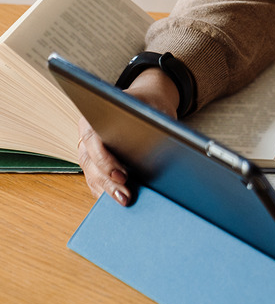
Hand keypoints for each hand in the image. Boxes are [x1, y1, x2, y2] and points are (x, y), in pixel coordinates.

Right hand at [77, 68, 179, 204]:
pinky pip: (95, 181)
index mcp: (95, 117)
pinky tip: (119, 200)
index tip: (123, 176)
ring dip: (107, 190)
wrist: (147, 103)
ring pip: (92, 175)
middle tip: (126, 196)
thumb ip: (151, 123)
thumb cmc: (149, 105)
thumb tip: (159, 146)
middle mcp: (86, 136)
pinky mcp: (94, 165)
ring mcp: (88, 152)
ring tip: (125, 201)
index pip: (93, 140)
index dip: (106, 160)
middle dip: (109, 182)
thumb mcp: (153, 108)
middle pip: (91, 162)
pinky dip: (106, 192)